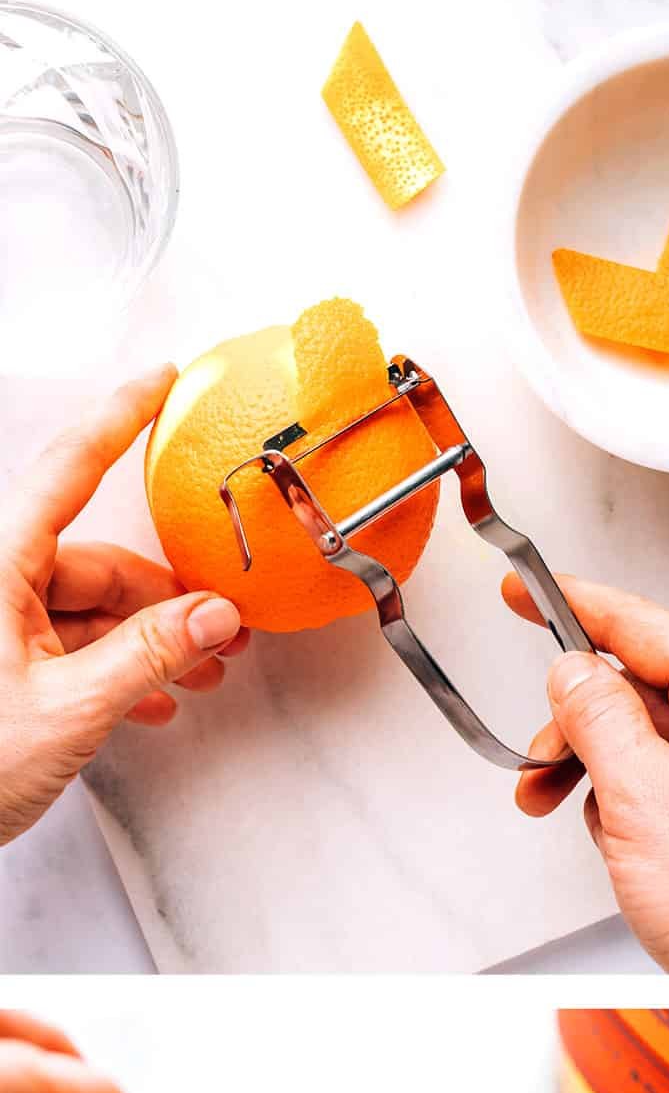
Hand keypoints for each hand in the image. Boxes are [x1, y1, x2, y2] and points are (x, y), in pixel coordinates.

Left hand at [0, 365, 249, 845]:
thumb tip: (213, 618)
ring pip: (87, 610)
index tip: (159, 382)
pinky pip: (69, 647)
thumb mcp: (69, 710)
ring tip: (197, 678)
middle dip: (166, 596)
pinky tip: (149, 704)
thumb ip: (148, 657)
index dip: (119, 420)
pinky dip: (115, 670)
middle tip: (224, 628)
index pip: (68, 470)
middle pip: (95, 561)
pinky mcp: (2, 667)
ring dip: (148, 643)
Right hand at [506, 572, 668, 972]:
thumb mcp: (642, 800)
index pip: (646, 627)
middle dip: (572, 719)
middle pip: (630, 687)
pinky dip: (612, 805)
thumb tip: (572, 670)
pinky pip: (643, 784)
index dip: (579, 603)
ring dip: (583, 770)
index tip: (525, 587)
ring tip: (552, 805)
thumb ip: (601, 722)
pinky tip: (611, 842)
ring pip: (630, 739)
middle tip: (539, 758)